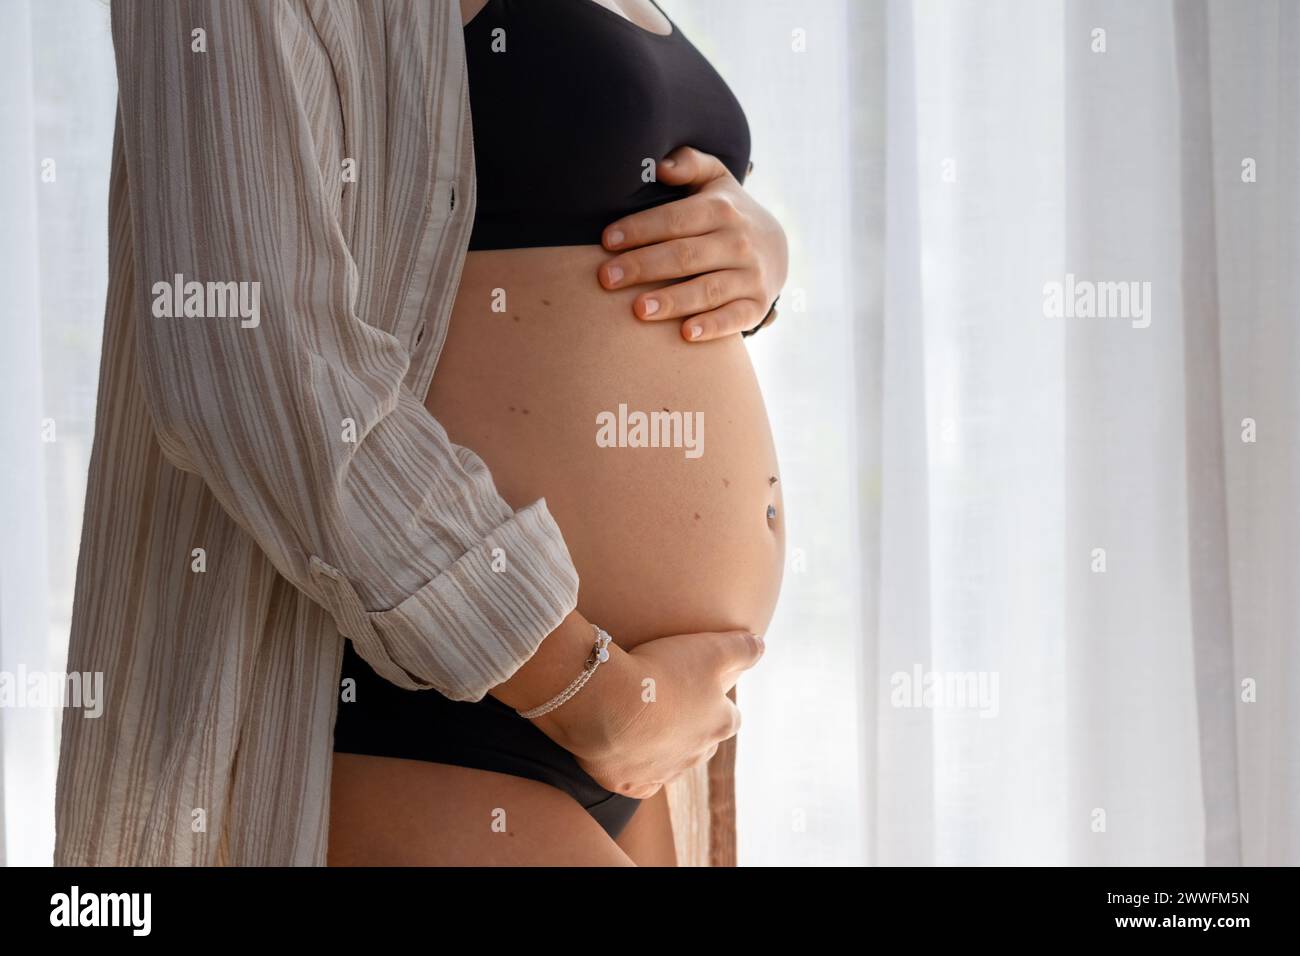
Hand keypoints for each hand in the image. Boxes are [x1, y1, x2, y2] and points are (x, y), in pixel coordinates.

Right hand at [546, 629, 765, 798]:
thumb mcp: (710, 649)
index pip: (730, 716)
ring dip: (663, 746)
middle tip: (669, 703)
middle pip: (703, 742)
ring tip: (643, 722)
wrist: (608, 705)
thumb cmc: (662, 673)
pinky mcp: (633, 785)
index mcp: (720, 724)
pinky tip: (625, 751)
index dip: (717, 701)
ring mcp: (665, 773)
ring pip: (673, 762)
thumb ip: (741, 648)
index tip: (699, 687)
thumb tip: (761, 645)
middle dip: (692, 727)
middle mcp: (698, 754)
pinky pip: (641, 781)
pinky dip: (636, 768)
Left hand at [597, 145, 787, 341]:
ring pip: (708, 289)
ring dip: (673, 300)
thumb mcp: (714, 181)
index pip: (675, 220)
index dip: (640, 230)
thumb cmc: (727, 213)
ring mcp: (750, 275)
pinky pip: (735, 318)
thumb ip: (690, 164)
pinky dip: (713, 327)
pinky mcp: (757, 305)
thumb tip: (661, 165)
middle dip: (643, 267)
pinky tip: (686, 334)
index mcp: (721, 209)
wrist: (775, 247)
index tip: (606, 241)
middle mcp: (738, 242)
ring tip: (638, 310)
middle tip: (607, 278)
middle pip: (685, 256)